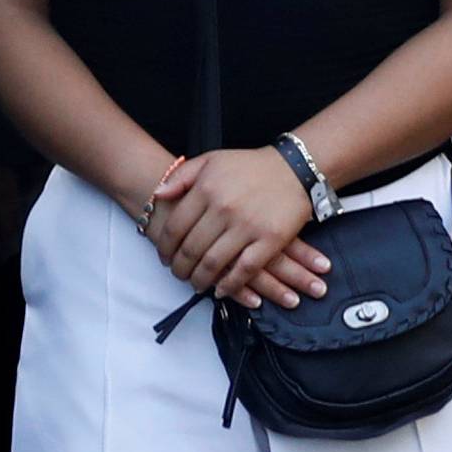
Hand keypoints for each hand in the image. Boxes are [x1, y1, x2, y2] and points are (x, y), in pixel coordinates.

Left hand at [147, 146, 329, 306]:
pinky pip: (244, 270)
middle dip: (180, 268)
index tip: (164, 258)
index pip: (175, 228)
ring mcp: (247, 226)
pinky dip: (230, 285)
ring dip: (200, 280)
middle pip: (191, 249)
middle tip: (178, 275)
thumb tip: (158, 195)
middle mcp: (223, 208)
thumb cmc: (249, 166)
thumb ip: (181, 176)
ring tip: (196, 285)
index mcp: (206, 190)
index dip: (165, 248)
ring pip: (214, 263)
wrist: (293, 167)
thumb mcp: (211, 160)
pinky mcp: (270, 240)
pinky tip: (220, 291)